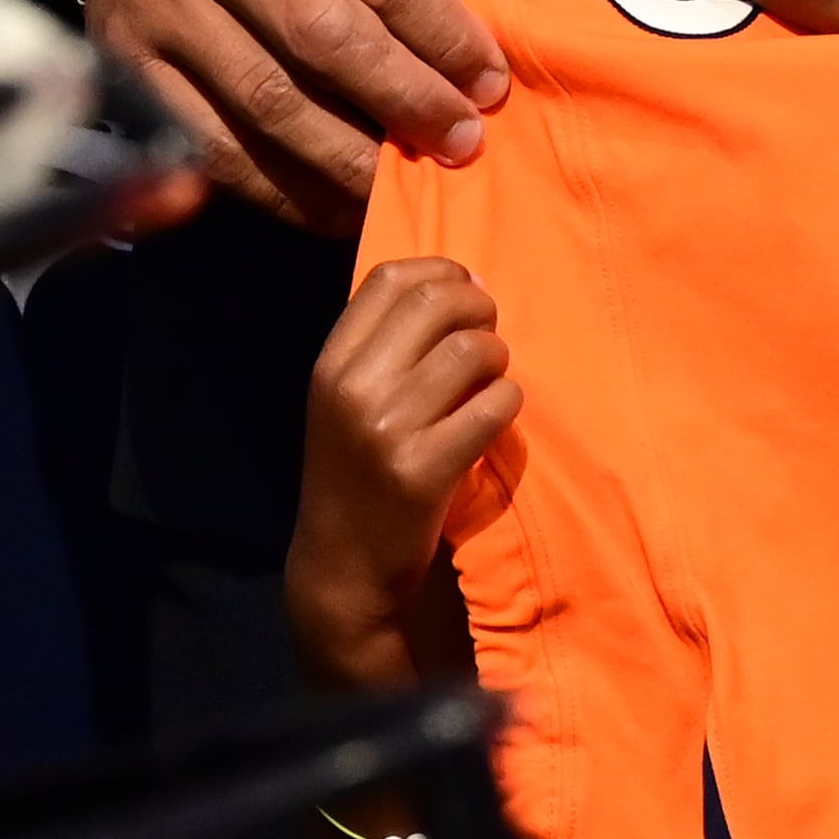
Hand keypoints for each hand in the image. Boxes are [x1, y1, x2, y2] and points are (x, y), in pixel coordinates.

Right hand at [84, 0, 505, 235]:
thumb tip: (477, 25)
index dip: (443, 36)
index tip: (489, 84)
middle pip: (323, 39)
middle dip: (403, 99)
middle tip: (459, 142)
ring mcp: (163, 10)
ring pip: (268, 102)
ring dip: (346, 158)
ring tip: (402, 187)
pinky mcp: (131, 72)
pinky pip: (216, 148)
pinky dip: (282, 191)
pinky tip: (334, 210)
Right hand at [283, 256, 521, 695]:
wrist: (344, 566)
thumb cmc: (357, 472)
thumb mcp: (346, 400)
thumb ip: (387, 343)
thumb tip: (467, 282)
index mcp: (331, 364)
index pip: (391, 278)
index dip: (442, 272)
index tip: (467, 295)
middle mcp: (353, 389)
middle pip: (438, 301)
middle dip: (480, 310)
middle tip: (488, 339)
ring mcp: (387, 430)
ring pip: (475, 350)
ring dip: (498, 360)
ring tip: (489, 385)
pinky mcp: (424, 471)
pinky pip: (495, 405)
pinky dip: (507, 405)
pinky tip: (492, 422)